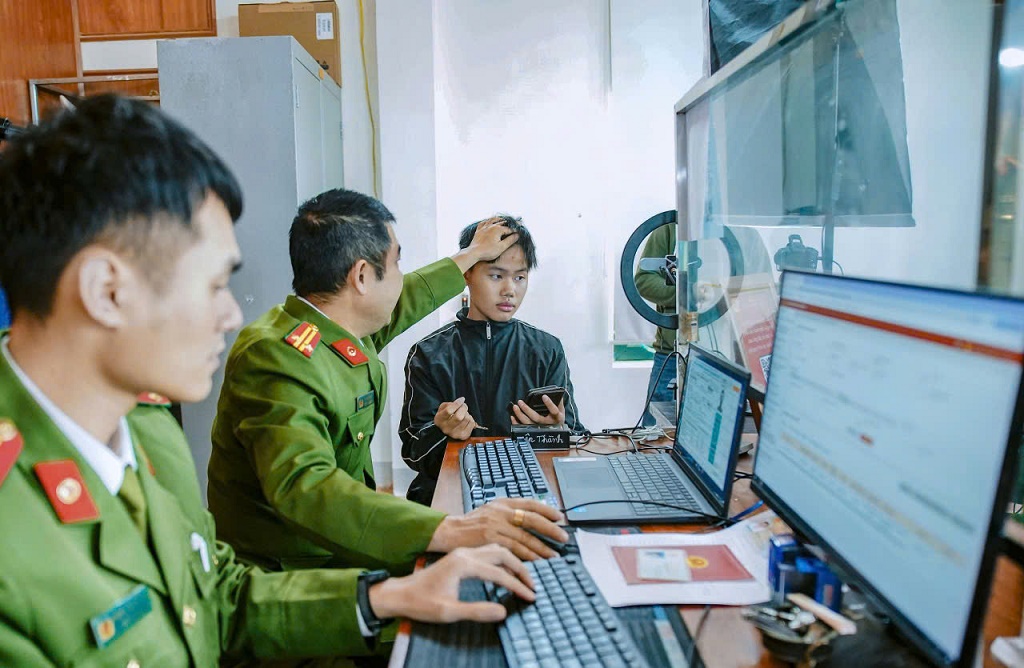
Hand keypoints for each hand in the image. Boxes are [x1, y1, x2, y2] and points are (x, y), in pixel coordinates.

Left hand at [368, 545, 534, 622]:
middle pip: (502, 554)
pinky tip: (506, 572)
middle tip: (533, 586)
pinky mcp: (460, 556)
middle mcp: (465, 554)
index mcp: (463, 564)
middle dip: (520, 569)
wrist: (400, 594)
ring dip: (512, 562)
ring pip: (496, 550)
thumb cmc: (422, 603)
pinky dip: (502, 560)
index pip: (499, 573)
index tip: (531, 597)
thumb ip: (476, 611)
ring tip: (524, 578)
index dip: (517, 586)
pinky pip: (488, 553)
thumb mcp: (449, 612)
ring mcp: (463, 553)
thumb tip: (503, 612)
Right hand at [427, 498, 568, 559]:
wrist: (449, 531)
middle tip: (563, 537)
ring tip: (553, 556)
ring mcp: (495, 526)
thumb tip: (533, 522)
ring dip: (541, 548)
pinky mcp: (490, 540)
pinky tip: (535, 562)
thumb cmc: (471, 524)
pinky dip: (526, 557)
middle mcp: (500, 511)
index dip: (547, 510)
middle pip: (532, 519)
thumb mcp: (491, 511)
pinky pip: (513, 550)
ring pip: (524, 538)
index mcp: (503, 503)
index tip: (560, 518)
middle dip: (550, 529)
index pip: (530, 503)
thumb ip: (509, 514)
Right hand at [433, 397, 477, 439]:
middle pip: (459, 416)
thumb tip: (460, 402)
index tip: (461, 400)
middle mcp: (446, 429)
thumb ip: (450, 404)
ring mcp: (455, 434)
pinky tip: (466, 419)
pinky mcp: (463, 436)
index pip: (449, 411)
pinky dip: (471, 419)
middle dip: (463, 408)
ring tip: (464, 413)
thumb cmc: (445, 417)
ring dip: (467, 413)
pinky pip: (472, 423)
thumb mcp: (443, 408)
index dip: (457, 403)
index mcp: (439, 420)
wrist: (446, 431)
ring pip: (466, 419)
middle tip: (464, 406)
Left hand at [451, 217, 518, 271]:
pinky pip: (483, 222)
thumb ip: (510, 240)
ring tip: (503, 219)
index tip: (520, 232)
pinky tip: (488, 221)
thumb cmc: (488, 251)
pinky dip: (487, 221)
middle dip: (509, 223)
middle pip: (502, 222)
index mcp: (498, 229)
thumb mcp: (502, 247)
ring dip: (498, 219)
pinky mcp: (478, 231)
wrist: (474, 252)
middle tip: (515, 223)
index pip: (509, 229)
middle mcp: (491, 226)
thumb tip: (517, 235)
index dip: (515, 231)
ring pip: (492, 220)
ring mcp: (484, 227)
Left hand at [510, 396, 564, 425]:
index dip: (549, 404)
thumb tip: (556, 392)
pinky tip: (513, 416)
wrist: (557, 430)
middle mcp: (547, 424)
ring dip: (520, 415)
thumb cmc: (557, 417)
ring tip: (515, 407)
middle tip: (520, 402)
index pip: (553, 410)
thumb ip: (559, 401)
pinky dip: (517, 423)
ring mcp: (540, 428)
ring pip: (528, 423)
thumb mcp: (561, 409)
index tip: (544, 396)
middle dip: (527, 409)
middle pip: (536, 418)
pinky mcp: (533, 430)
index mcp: (556, 418)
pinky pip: (523, 428)